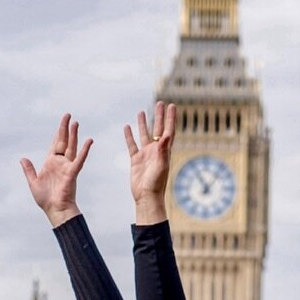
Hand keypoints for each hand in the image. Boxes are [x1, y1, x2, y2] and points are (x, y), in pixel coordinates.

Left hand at [19, 114, 90, 227]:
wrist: (54, 210)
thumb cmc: (46, 200)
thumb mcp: (33, 182)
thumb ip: (29, 170)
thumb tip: (23, 158)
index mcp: (51, 163)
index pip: (55, 144)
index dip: (58, 132)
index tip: (63, 122)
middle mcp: (60, 163)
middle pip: (64, 141)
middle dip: (65, 129)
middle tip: (69, 116)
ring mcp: (67, 167)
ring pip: (71, 147)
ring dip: (74, 135)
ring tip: (76, 123)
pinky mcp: (72, 173)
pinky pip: (79, 160)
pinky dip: (84, 150)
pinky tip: (89, 141)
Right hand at [124, 100, 176, 221]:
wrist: (146, 197)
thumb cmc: (156, 184)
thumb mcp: (161, 165)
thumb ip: (163, 150)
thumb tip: (165, 135)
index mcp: (164, 151)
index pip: (168, 130)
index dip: (170, 118)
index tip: (172, 106)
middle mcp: (156, 150)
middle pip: (158, 129)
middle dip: (159, 116)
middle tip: (160, 103)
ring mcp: (145, 155)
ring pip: (144, 135)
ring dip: (143, 123)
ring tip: (141, 111)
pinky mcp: (135, 160)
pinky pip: (132, 145)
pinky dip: (129, 136)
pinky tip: (127, 127)